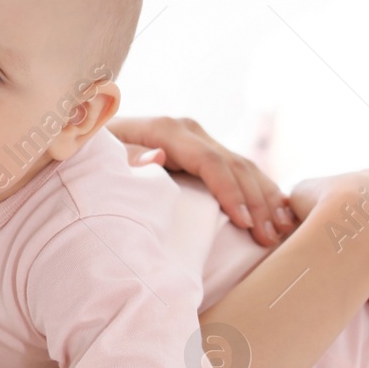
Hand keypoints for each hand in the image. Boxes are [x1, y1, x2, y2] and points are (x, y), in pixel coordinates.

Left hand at [108, 116, 294, 246]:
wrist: (86, 136)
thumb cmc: (93, 155)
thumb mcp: (102, 157)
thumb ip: (128, 160)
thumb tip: (160, 158)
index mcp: (165, 130)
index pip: (210, 161)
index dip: (230, 192)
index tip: (244, 223)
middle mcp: (188, 130)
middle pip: (233, 165)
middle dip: (256, 202)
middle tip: (269, 237)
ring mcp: (199, 139)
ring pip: (243, 166)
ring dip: (266, 198)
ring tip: (281, 230)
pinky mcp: (205, 151)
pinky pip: (239, 170)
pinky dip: (262, 190)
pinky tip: (280, 211)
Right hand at [291, 170, 368, 321]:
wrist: (352, 228)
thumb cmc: (321, 206)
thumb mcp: (300, 194)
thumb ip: (304, 203)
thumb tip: (296, 218)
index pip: (367, 202)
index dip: (348, 220)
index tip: (330, 236)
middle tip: (341, 264)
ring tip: (351, 290)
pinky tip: (366, 311)